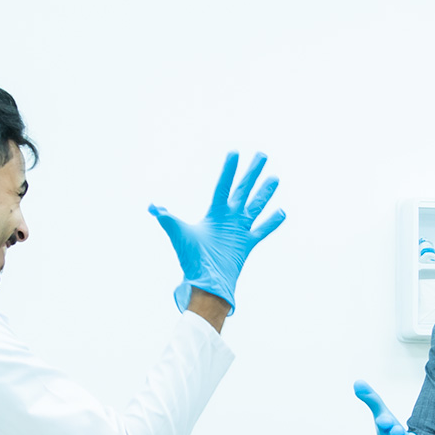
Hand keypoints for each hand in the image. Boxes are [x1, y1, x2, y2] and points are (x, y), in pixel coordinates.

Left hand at [149, 151, 286, 314]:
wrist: (205, 281)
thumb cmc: (191, 258)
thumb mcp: (179, 234)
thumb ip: (167, 219)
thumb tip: (152, 208)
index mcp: (215, 213)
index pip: (223, 186)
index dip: (229, 170)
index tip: (234, 152)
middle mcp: (229, 218)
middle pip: (243, 189)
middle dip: (252, 172)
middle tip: (261, 155)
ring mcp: (239, 230)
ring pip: (256, 206)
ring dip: (265, 192)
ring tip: (275, 177)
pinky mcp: (247, 244)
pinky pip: (262, 230)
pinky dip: (272, 222)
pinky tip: (281, 211)